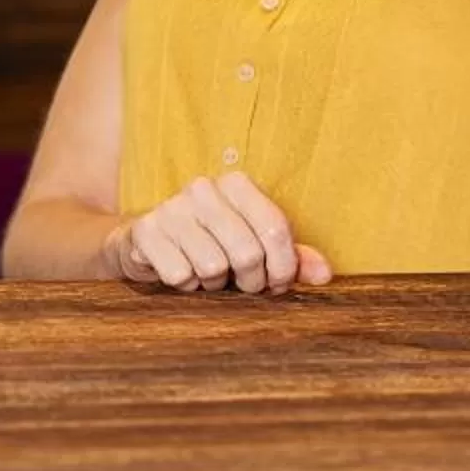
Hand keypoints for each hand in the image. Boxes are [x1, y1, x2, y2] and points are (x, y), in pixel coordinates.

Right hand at [107, 174, 331, 294]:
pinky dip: (186, 286)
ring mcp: (170, 209)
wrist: (148, 243)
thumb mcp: (255, 246)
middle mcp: (202, 189)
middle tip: (242, 284)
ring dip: (214, 284)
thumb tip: (324, 274)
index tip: (277, 282)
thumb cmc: (212, 244)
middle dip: (250, 281)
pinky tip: (183, 273)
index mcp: (235, 184)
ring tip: (208, 275)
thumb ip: (291, 257)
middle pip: (247, 252)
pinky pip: (180, 275)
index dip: (283, 267)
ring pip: (213, 267)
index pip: (275, 228)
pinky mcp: (144, 232)